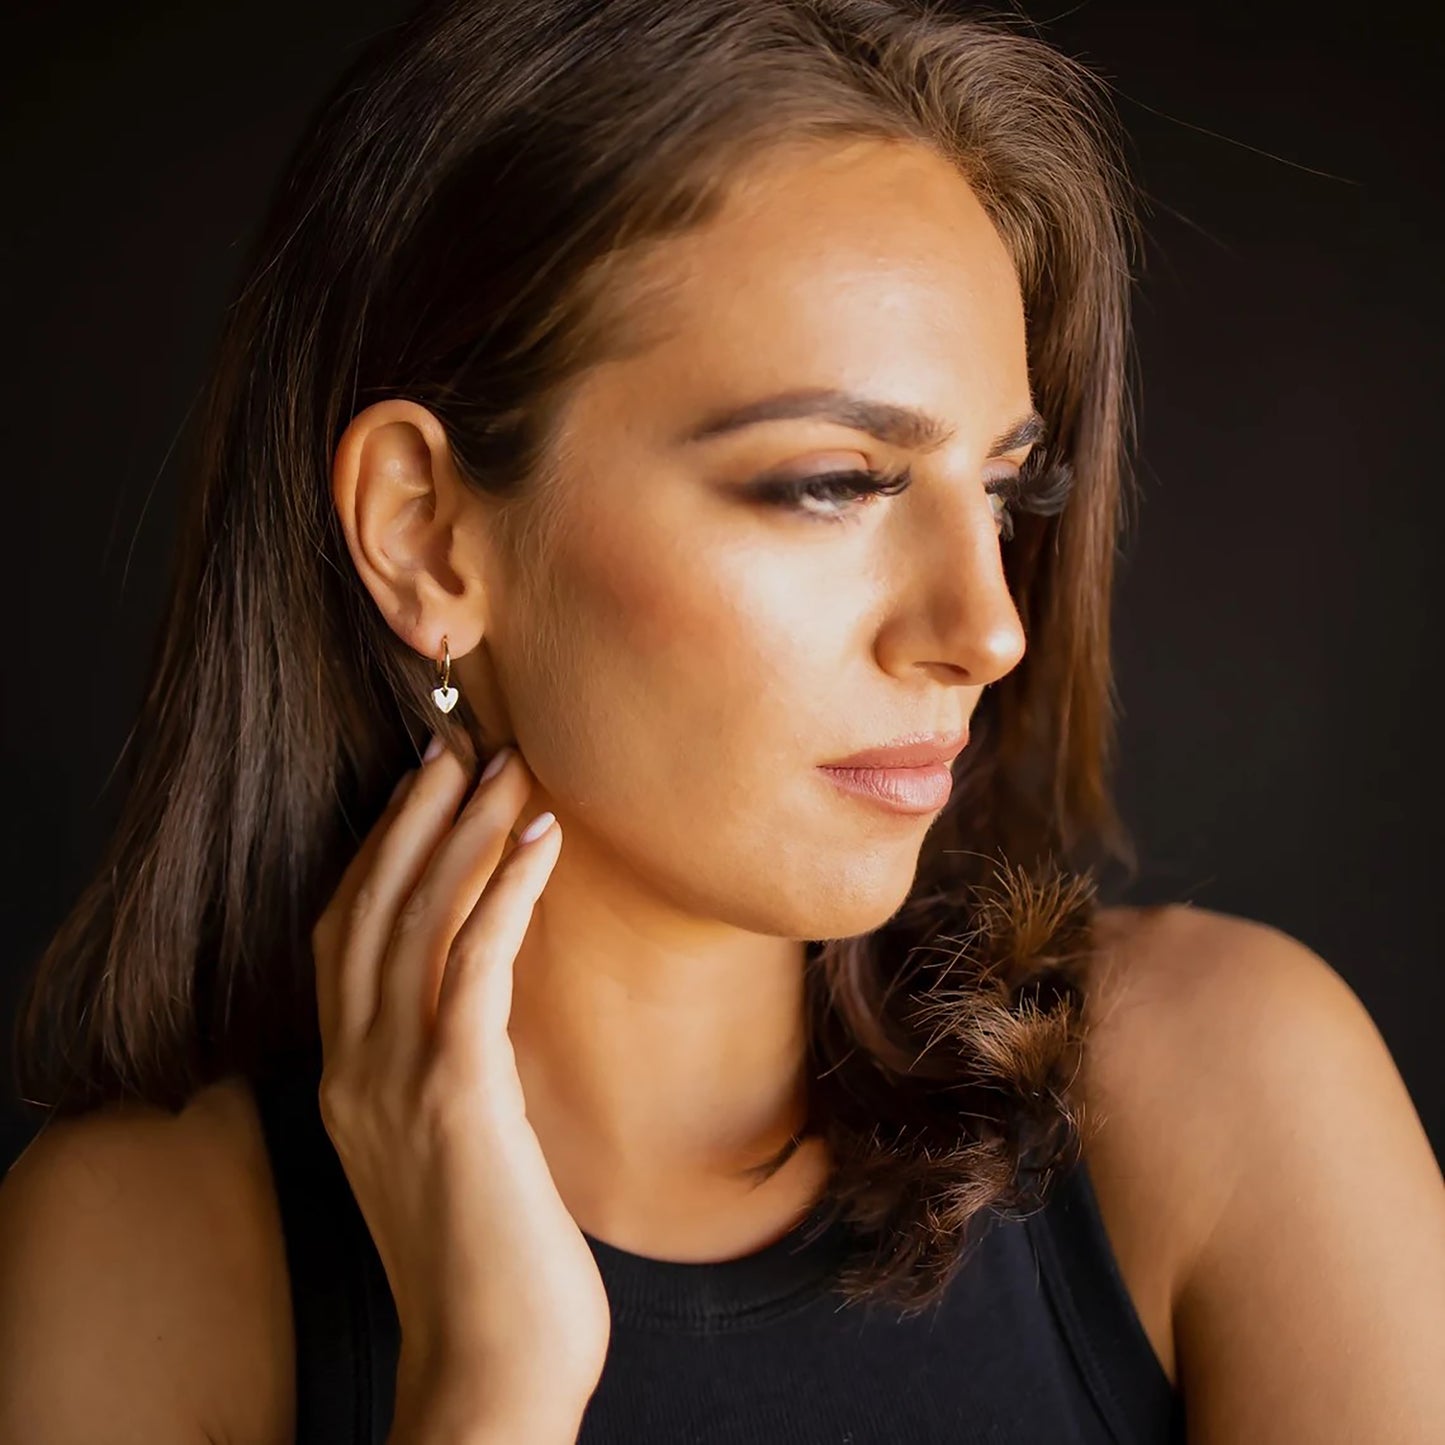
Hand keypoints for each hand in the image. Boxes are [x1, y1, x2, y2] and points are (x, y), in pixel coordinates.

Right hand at [310, 740, 609, 1426]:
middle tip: (459, 746)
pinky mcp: (454, 1097)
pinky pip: (471, 965)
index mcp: (346, 1081)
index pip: (344, 937)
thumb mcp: (453, 1150)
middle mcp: (351, 1070)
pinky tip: (541, 842)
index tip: (425, 790)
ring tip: (504, 767)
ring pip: (411, 921)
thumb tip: (489, 1003)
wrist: (492, 1369)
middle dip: (413, 819)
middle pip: (366, 909)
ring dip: (462, 833)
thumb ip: (450, 1075)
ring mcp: (393, 1083)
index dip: (381, 854)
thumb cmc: (491, 1264)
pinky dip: (504, 891)